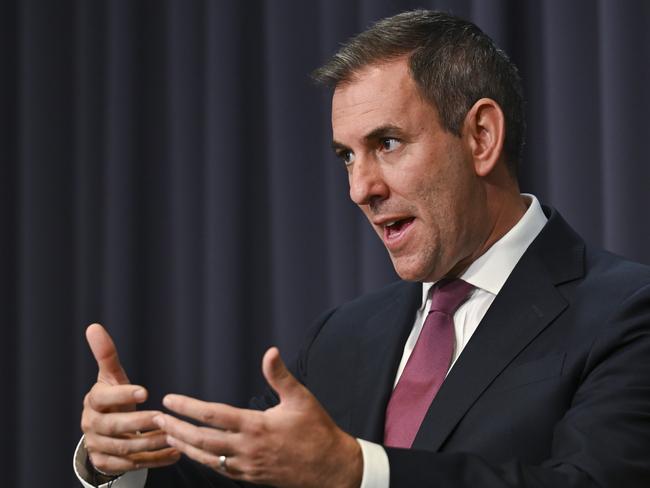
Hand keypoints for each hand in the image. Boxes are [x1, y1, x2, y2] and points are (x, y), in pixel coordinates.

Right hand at [80, 323, 180, 474]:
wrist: (102, 429)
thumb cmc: (113, 397)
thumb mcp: (111, 376)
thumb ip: (106, 355)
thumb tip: (94, 326)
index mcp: (94, 401)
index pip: (104, 398)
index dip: (123, 395)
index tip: (145, 391)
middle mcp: (91, 425)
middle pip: (114, 427)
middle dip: (140, 423)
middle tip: (164, 418)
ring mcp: (97, 446)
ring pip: (125, 449)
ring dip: (151, 443)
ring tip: (173, 436)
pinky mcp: (106, 464)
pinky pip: (131, 466)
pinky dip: (154, 461)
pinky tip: (174, 454)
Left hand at [154, 347, 362, 487]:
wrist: (330, 468)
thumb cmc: (317, 430)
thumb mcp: (301, 398)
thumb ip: (280, 376)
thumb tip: (270, 351)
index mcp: (257, 427)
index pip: (214, 415)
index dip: (189, 407)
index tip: (170, 399)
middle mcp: (247, 449)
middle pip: (201, 440)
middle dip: (176, 428)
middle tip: (155, 418)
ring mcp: (247, 466)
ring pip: (206, 457)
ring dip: (183, 446)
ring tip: (166, 435)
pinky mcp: (250, 477)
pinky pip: (219, 469)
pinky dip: (201, 459)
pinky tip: (193, 452)